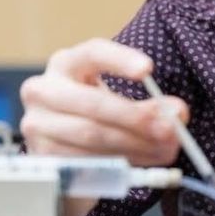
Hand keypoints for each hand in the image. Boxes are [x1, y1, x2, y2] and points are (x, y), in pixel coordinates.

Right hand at [19, 38, 188, 215]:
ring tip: (165, 149)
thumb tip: (177, 113)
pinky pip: (86, 159)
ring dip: (135, 145)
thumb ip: (150, 107)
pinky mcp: (41, 155)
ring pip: (92, 135)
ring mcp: (37, 123)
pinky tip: (144, 162)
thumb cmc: (96, 119)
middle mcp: (44, 89)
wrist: (64, 158)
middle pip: (94, 102)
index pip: (93, 53)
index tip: (148, 70)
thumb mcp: (121, 104)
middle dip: (137, 117)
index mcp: (66, 63)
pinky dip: (120, 162)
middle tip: (169, 129)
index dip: (120, 59)